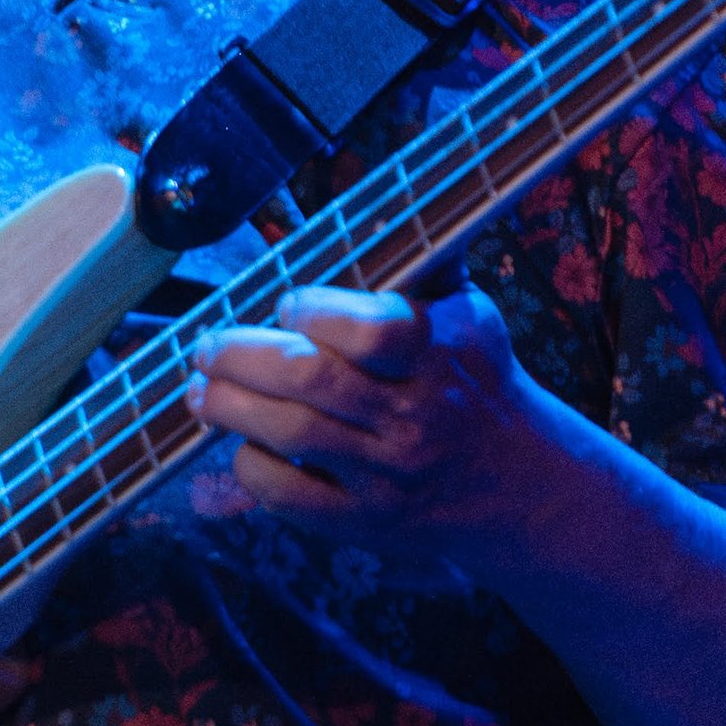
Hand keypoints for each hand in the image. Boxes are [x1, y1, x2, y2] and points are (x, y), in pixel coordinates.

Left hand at [183, 279, 553, 564]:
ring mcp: (390, 475)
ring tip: (202, 390)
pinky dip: (253, 466)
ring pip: (292, 434)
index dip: (313, 312)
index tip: (287, 306)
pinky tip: (243, 444)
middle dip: (240, 356)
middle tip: (207, 346)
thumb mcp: (470, 316)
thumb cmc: (478, 382)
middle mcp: (416, 416)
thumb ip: (421, 266)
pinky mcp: (367, 522)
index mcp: (441, 354)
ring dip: (230, 407)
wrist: (524, 485)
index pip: (370, 331)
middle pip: (311, 380)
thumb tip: (375, 203)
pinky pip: (290, 497)